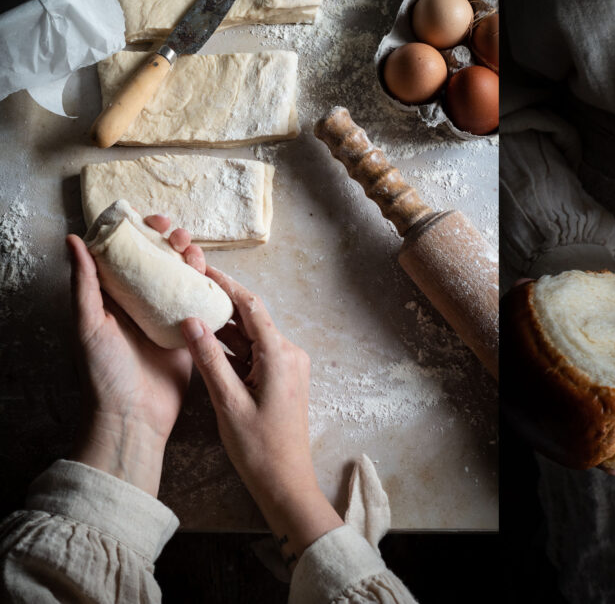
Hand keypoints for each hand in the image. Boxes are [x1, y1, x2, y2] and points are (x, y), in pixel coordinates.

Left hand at [68, 216, 201, 495]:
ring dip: (191, 259)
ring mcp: (168, 316)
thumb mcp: (89, 324)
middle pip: (160, 261)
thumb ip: (85, 283)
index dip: (139, 233)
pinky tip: (211, 275)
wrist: (134, 415)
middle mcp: (142, 303)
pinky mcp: (191, 332)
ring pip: (183, 277)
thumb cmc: (104, 372)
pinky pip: (202, 303)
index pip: (127, 255)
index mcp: (114, 298)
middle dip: (170, 241)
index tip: (150, 219)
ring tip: (194, 251)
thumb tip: (73, 240)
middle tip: (178, 233)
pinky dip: (208, 286)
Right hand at [180, 268, 341, 568]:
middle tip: (189, 285)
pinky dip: (232, 347)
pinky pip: (254, 353)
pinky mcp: (280, 379)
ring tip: (190, 308)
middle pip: (252, 318)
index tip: (202, 268)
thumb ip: (210, 359)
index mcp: (280, 354)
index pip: (252, 306)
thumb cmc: (259, 447)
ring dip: (224, 326)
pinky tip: (206, 341)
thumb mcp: (227, 402)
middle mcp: (289, 354)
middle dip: (221, 302)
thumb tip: (191, 320)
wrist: (286, 481)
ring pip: (251, 336)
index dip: (226, 284)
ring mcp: (287, 366)